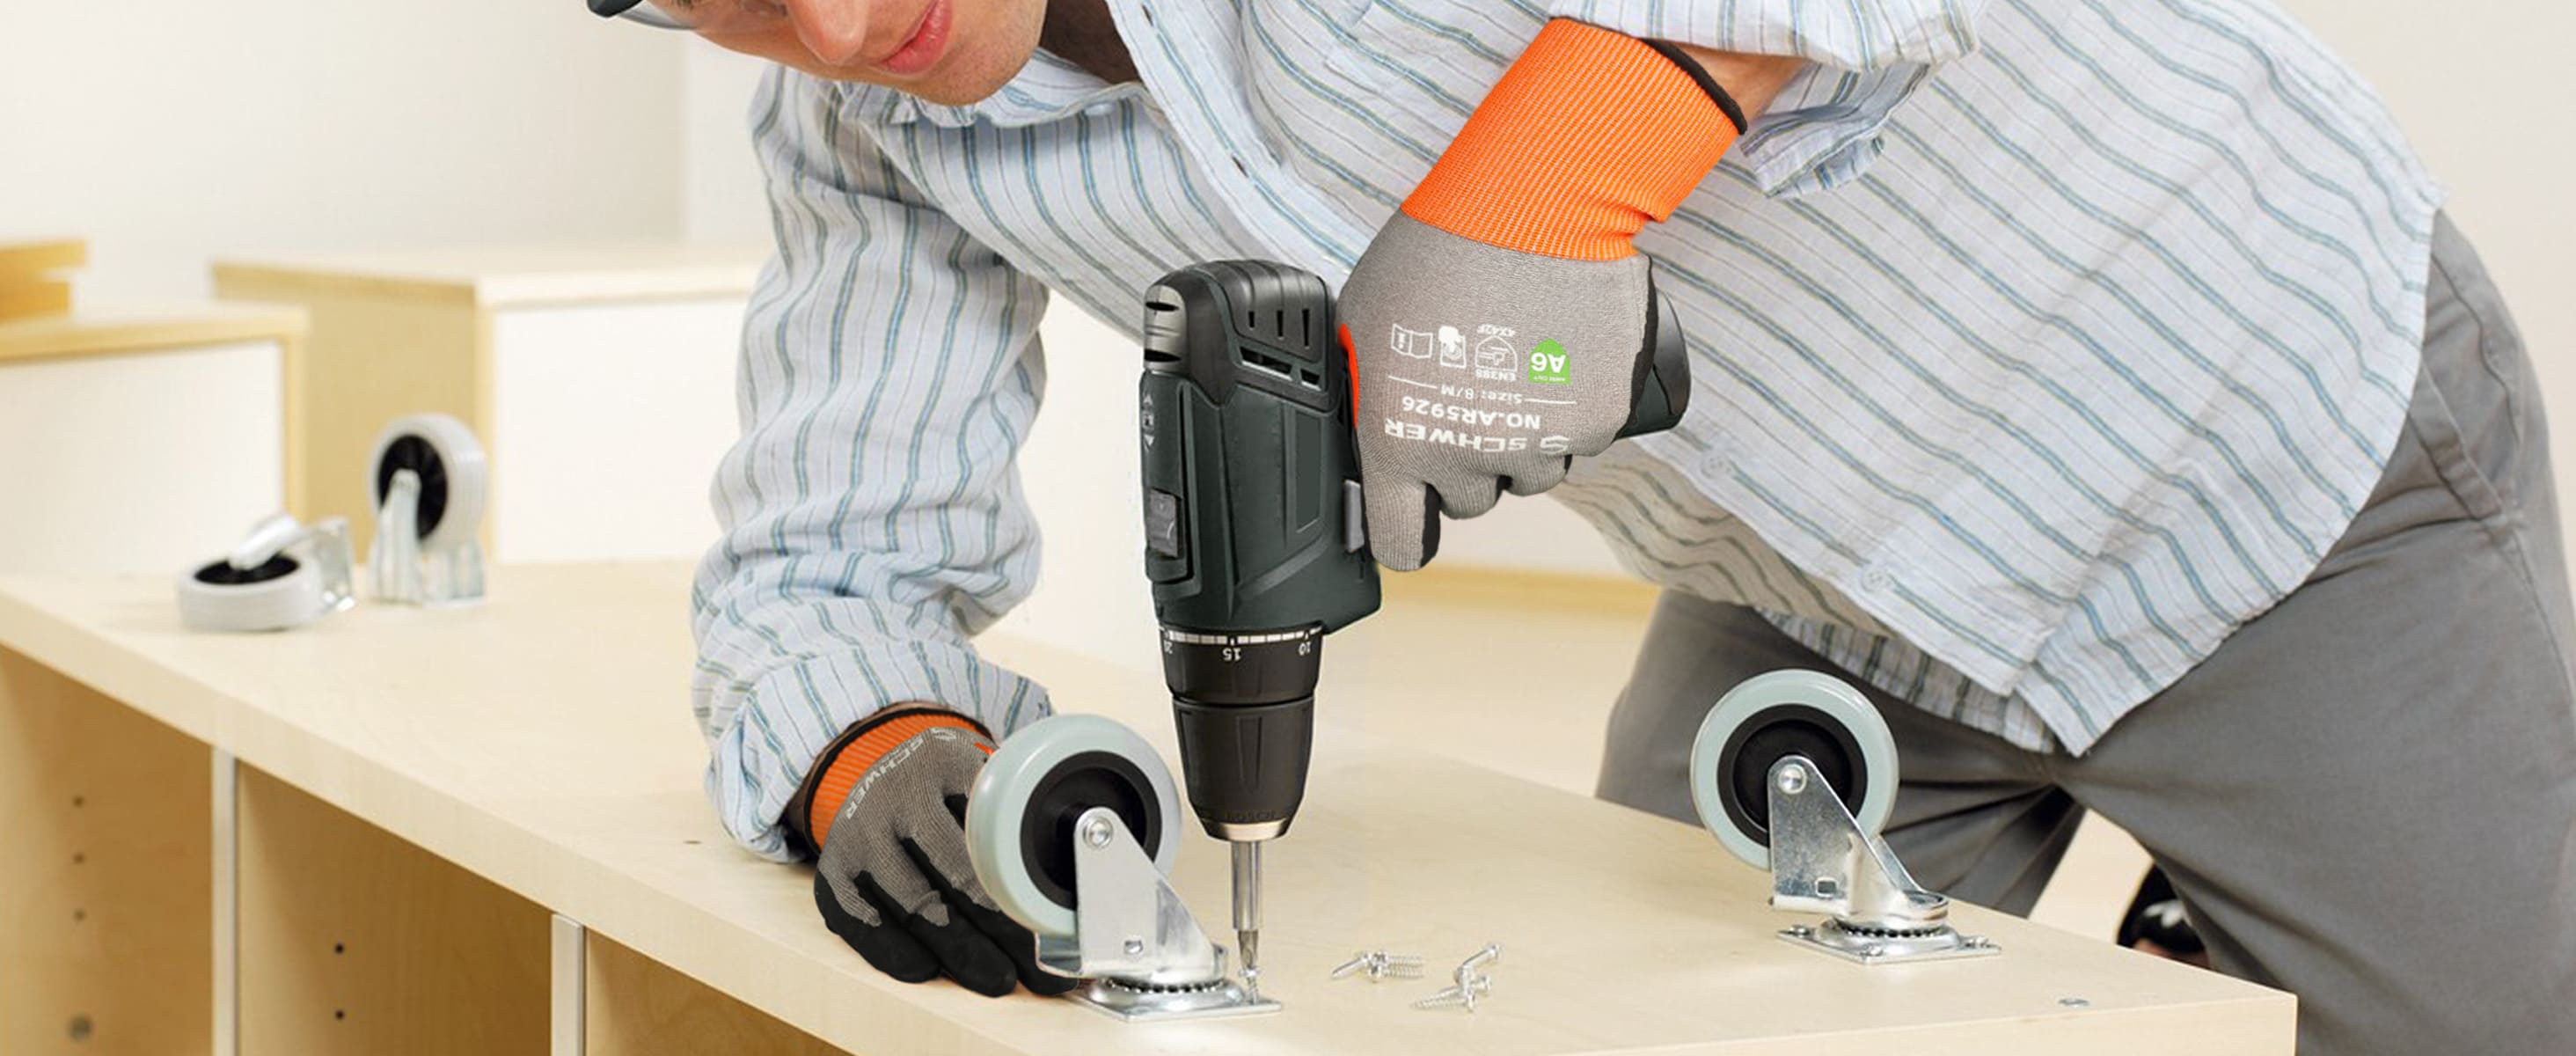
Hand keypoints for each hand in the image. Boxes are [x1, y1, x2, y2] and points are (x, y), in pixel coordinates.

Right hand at [804, 717, 1074, 996]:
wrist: (867, 768)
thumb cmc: (941, 785)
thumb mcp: (976, 773)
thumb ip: (1013, 810)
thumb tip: (1077, 876)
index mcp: (943, 762)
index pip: (991, 834)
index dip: (1026, 890)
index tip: (1056, 928)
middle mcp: (894, 794)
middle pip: (958, 875)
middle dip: (1004, 932)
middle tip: (1038, 969)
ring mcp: (857, 834)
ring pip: (915, 905)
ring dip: (960, 951)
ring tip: (998, 978)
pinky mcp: (831, 872)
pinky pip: (863, 922)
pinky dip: (895, 951)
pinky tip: (926, 969)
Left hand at [1338, 19, 1740, 569]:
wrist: (1535, 205)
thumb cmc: (1438, 252)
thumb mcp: (1364, 322)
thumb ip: (1365, 389)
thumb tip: (1362, 422)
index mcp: (1398, 440)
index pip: (1399, 540)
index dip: (1405, 530)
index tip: (1412, 515)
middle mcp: (1468, 456)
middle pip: (1470, 502)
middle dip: (1467, 461)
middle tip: (1468, 394)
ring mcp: (1538, 444)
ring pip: (1530, 475)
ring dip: (1522, 440)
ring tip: (1515, 368)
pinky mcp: (1598, 422)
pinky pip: (1580, 439)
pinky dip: (1571, 410)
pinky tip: (1557, 356)